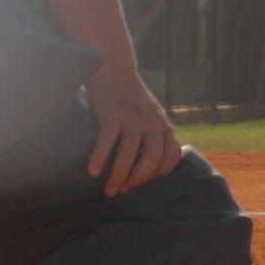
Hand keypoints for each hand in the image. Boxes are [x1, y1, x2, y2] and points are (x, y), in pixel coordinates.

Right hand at [85, 69, 182, 196]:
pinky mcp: (112, 114)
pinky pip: (107, 140)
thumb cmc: (132, 102)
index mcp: (164, 126)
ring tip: (109, 191)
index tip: (146, 187)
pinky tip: (92, 172)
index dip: (161, 174)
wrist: (115, 71)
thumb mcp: (151, 117)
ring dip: (118, 175)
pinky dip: (100, 157)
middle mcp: (152, 123)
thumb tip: (150, 169)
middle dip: (139, 180)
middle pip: (153, 158)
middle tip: (124, 193)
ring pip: (129, 153)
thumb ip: (154, 138)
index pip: (172, 155)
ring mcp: (133, 118)